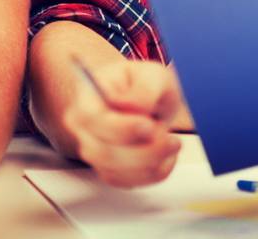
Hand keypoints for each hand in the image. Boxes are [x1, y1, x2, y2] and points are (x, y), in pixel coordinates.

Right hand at [61, 60, 189, 187]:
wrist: (150, 100)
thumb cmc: (145, 85)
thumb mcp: (152, 75)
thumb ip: (143, 89)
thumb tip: (128, 104)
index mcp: (88, 102)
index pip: (94, 121)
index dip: (122, 128)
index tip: (149, 126)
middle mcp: (86, 131)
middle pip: (104, 153)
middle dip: (144, 150)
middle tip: (170, 137)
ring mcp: (96, 153)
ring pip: (115, 172)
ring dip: (151, 162)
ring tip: (172, 142)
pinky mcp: (110, 170)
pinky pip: (127, 182)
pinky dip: (153, 173)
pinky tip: (167, 156)